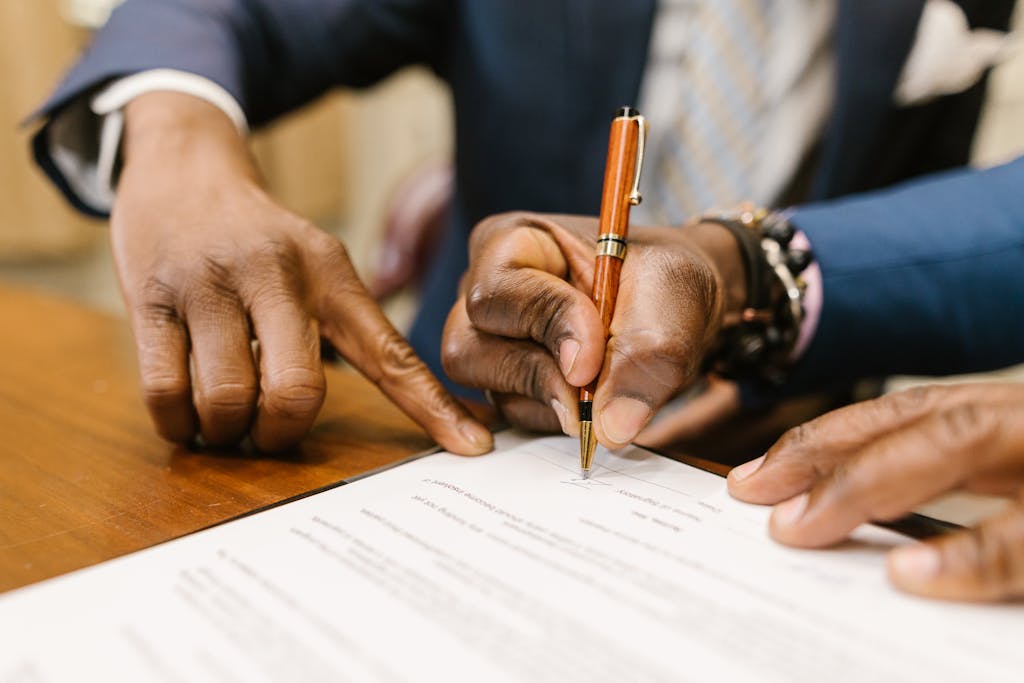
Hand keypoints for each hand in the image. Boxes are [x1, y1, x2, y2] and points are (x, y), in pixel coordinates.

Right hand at [112, 92, 490, 453]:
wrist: (184, 170)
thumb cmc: (262, 242)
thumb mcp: (318, 266)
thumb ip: (351, 329)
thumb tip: (406, 405)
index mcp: (332, 275)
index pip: (392, 354)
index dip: (432, 408)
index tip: (474, 449)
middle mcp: (277, 276)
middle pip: (298, 392)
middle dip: (282, 432)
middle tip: (270, 430)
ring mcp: (209, 285)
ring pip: (228, 400)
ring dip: (228, 432)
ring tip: (226, 419)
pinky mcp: (149, 298)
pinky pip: (165, 392)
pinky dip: (179, 424)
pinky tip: (187, 414)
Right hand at [442, 212, 745, 448]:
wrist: (677, 313)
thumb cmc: (664, 284)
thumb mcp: (672, 303)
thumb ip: (646, 359)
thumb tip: (611, 428)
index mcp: (513, 244)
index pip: (499, 291)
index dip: (546, 327)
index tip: (592, 362)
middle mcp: (488, 294)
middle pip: (469, 348)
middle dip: (538, 376)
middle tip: (593, 397)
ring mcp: (490, 343)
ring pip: (490, 389)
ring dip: (553, 401)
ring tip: (608, 388)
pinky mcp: (507, 385)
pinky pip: (513, 416)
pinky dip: (555, 419)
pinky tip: (591, 407)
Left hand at [727, 382, 1023, 601]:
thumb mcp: (1018, 486)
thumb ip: (955, 494)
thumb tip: (858, 530)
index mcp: (1006, 420)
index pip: (905, 416)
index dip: (826, 439)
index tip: (755, 477)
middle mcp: (1023, 424)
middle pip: (918, 422)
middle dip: (827, 453)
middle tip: (753, 494)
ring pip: (960, 442)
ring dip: (871, 482)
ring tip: (800, 526)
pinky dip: (969, 554)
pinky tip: (908, 574)